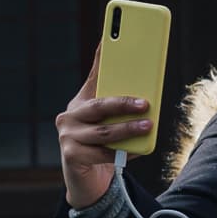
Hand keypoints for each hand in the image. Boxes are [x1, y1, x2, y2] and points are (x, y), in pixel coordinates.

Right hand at [55, 60, 152, 207]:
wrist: (87, 177)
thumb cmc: (103, 143)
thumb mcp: (110, 120)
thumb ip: (122, 103)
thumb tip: (148, 84)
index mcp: (81, 101)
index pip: (96, 75)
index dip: (103, 57)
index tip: (113, 39)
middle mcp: (69, 115)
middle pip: (100, 105)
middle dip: (124, 103)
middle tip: (147, 103)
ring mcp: (67, 136)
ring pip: (103, 131)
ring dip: (128, 129)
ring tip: (148, 126)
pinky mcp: (72, 156)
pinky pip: (103, 153)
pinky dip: (123, 152)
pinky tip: (138, 149)